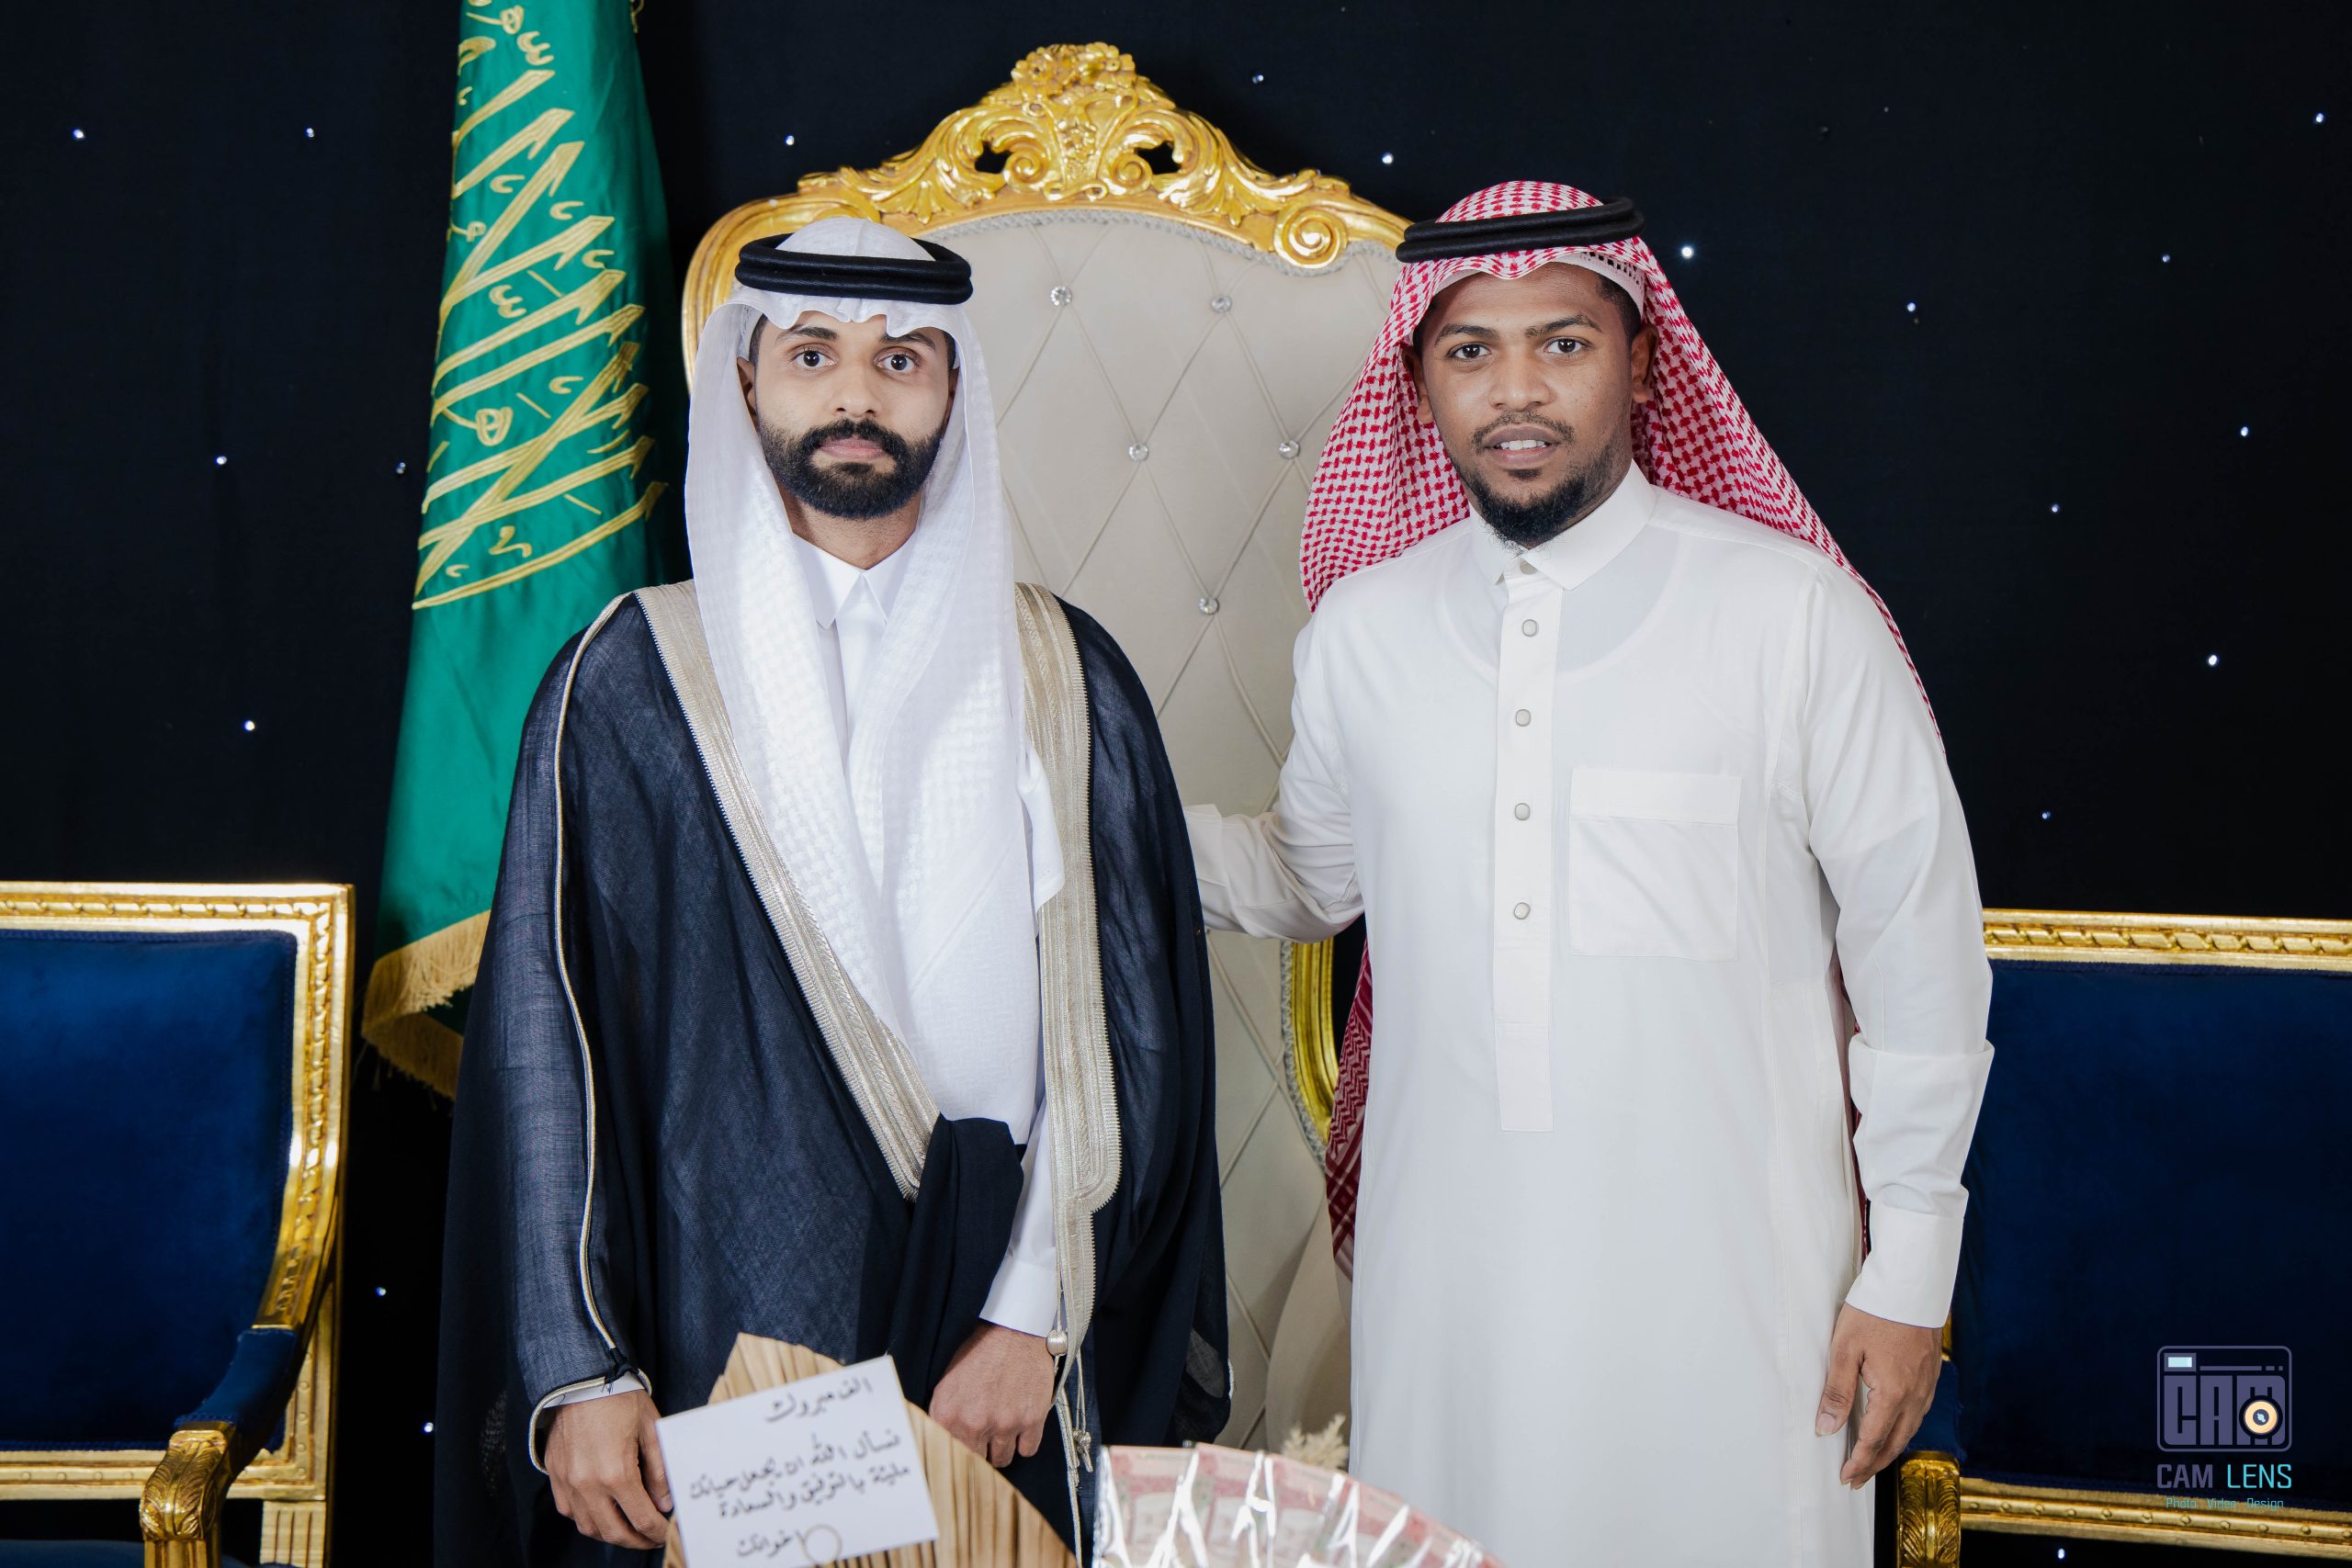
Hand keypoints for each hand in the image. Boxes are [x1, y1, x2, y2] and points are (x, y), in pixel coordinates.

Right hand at [545, 1389, 671, 1546]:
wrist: (582, 1378)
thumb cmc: (620, 1398)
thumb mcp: (651, 1430)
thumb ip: (659, 1471)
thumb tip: (664, 1503)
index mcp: (616, 1473)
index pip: (641, 1518)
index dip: (657, 1531)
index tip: (666, 1533)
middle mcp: (588, 1484)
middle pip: (614, 1532)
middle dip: (636, 1540)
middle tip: (650, 1538)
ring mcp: (568, 1482)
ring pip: (589, 1526)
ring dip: (610, 1533)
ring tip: (628, 1529)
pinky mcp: (555, 1475)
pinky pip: (569, 1511)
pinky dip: (587, 1519)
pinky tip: (601, 1512)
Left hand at [929, 1323, 1055, 1466]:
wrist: (1011, 1332)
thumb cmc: (979, 1354)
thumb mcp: (946, 1384)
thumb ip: (942, 1418)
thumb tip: (942, 1444)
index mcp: (947, 1415)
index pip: (948, 1456)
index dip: (959, 1456)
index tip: (965, 1457)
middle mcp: (974, 1423)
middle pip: (977, 1462)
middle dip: (981, 1452)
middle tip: (985, 1439)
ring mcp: (1004, 1424)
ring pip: (1003, 1459)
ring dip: (1003, 1447)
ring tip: (1003, 1428)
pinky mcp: (1031, 1420)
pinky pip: (1028, 1450)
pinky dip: (1025, 1442)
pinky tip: (1020, 1426)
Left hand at [1815, 1303, 1942, 1487]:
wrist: (1910, 1287)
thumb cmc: (1873, 1314)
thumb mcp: (1845, 1350)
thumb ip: (1837, 1392)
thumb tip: (1826, 1428)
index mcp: (1893, 1394)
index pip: (1873, 1440)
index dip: (1858, 1462)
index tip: (1845, 1477)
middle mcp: (1915, 1396)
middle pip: (1894, 1442)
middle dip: (1874, 1464)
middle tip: (1855, 1479)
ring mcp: (1926, 1387)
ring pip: (1909, 1430)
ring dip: (1889, 1449)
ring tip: (1871, 1460)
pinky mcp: (1930, 1376)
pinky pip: (1918, 1414)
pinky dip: (1902, 1429)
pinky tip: (1892, 1429)